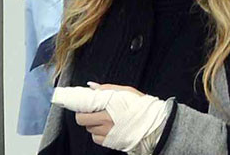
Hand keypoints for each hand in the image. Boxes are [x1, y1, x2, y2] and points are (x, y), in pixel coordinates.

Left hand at [52, 82, 166, 153]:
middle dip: (84, 115)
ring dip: (92, 124)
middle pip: (82, 120)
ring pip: (89, 130)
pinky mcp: (111, 142)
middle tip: (91, 110)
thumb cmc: (143, 107)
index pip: (84, 106)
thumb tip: (92, 86)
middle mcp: (106, 120)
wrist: (156, 126)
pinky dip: (98, 134)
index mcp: (109, 106)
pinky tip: (106, 127)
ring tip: (102, 118)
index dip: (77, 104)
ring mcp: (108, 133)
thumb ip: (107, 88)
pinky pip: (96, 139)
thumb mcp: (126, 91)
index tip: (72, 101)